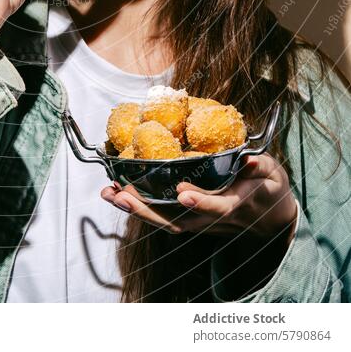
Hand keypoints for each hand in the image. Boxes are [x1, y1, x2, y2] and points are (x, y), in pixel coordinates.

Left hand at [101, 153, 296, 243]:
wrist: (269, 217)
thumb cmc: (268, 188)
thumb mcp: (272, 174)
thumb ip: (260, 168)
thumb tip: (250, 161)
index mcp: (237, 203)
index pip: (219, 207)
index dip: (202, 202)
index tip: (183, 194)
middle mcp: (213, 219)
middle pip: (179, 221)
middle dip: (149, 210)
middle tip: (122, 196)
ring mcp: (199, 222)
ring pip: (165, 221)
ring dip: (136, 210)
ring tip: (110, 193)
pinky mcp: (189, 219)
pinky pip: (162, 216)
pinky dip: (139, 207)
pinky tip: (118, 193)